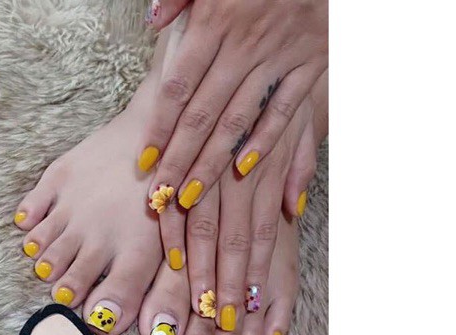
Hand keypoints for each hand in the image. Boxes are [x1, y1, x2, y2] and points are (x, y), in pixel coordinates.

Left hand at [139, 0, 326, 213]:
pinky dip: (265, 140)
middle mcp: (244, 43)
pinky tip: (242, 170)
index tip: (145, 161)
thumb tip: (154, 19)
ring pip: (238, 120)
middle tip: (162, 195)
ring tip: (191, 196)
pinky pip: (284, 110)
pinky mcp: (310, 64)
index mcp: (215, 19)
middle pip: (203, 114)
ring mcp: (280, 56)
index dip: (159, 126)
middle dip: (180, 159)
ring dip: (212, 163)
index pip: (178, 85)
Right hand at [185, 71, 327, 334]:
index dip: (249, 275)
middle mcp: (238, 171)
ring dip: (192, 266)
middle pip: (228, 239)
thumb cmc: (280, 79)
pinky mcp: (183, 151)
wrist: (257, 23)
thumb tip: (294, 209)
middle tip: (215, 323)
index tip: (242, 312)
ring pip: (198, 222)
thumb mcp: (302, 120)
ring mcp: (209, 161)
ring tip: (184, 303)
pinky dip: (165, 221)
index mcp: (269, 170)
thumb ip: (298, 167)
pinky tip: (163, 256)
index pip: (260, 235)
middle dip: (221, 285)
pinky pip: (170, 190)